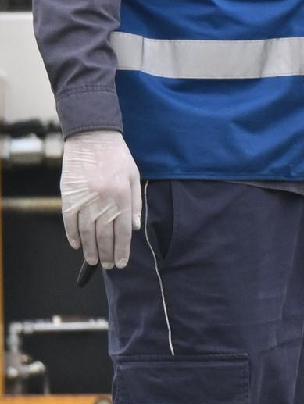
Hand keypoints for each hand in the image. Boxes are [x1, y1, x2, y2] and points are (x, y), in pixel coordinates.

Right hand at [58, 130, 138, 272]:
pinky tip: (76, 245)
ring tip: (94, 260)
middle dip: (107, 253)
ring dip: (90, 249)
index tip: (121, 263)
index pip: (122, 231)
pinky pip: (69, 220)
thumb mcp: (134, 177)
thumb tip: (134, 228)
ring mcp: (85, 198)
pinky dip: (72, 235)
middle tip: (108, 265)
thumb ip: (135, 203)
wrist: (93, 138)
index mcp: (122, 196)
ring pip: (86, 231)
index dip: (122, 250)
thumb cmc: (118, 157)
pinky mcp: (69, 196)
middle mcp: (104, 200)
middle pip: (104, 235)